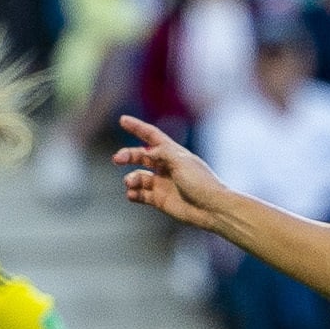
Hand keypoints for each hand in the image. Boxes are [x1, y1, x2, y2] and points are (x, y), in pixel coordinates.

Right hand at [115, 116, 230, 231]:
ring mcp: (163, 183)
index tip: (122, 119)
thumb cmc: (200, 182)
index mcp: (173, 153)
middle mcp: (166, 166)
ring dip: (131, 179)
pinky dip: (133, 193)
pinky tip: (132, 194)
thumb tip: (146, 152)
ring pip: (138, 177)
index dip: (137, 127)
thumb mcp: (181, 161)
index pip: (151, 136)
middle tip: (117, 159)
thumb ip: (162, 152)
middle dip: (127, 155)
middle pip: (140, 156)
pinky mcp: (160, 200)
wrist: (212, 209)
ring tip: (131, 183)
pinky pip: (141, 195)